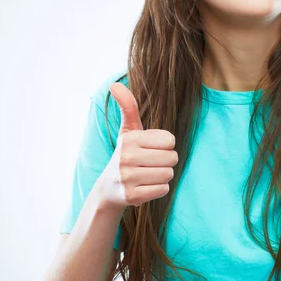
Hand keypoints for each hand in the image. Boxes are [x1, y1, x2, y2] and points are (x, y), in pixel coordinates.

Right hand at [95, 82, 178, 209]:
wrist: (109, 188)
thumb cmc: (126, 154)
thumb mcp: (127, 130)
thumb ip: (128, 107)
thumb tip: (114, 84)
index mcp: (129, 139)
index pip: (170, 140)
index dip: (165, 145)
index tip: (150, 148)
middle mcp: (126, 158)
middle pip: (172, 158)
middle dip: (166, 161)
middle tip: (151, 163)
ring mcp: (128, 178)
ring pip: (168, 174)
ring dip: (163, 175)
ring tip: (148, 174)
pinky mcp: (132, 196)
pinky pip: (163, 189)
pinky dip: (159, 188)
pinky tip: (145, 186)